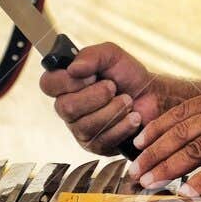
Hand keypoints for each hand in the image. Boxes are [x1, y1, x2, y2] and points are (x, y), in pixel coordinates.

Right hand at [39, 42, 169, 154]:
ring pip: (85, 125)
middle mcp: (67, 108)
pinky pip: (102, 139)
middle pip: (66, 107)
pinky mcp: (95, 146)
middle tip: (113, 87)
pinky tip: (133, 117)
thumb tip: (73, 68)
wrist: (153, 97)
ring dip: (113, 110)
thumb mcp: (111, 55)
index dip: (68, 81)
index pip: (48, 84)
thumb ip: (91, 55)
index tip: (91, 75)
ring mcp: (79, 129)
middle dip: (96, 96)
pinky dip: (122, 126)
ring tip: (127, 101)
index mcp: (65, 85)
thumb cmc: (128, 76)